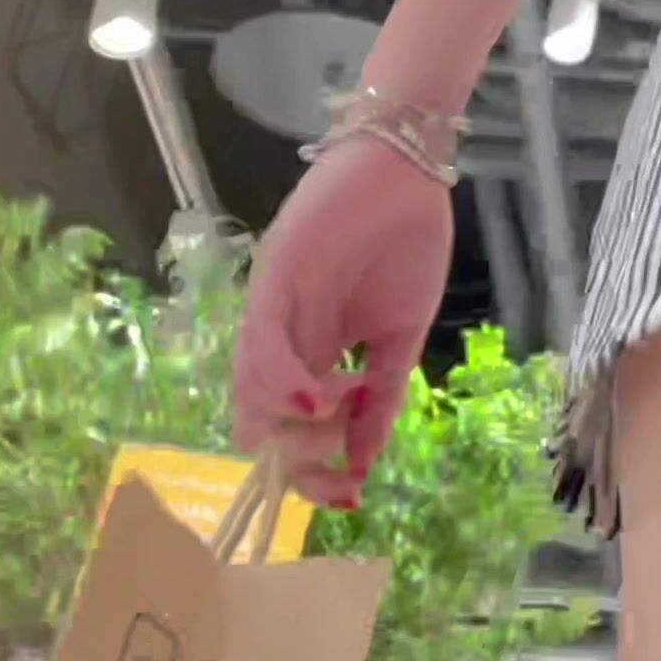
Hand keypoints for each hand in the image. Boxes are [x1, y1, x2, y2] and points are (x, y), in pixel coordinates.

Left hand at [234, 134, 453, 505]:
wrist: (410, 167)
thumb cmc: (410, 242)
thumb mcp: (403, 335)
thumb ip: (382, 396)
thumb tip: (365, 463)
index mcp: (313, 353)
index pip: (291, 429)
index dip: (312, 470)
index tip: (348, 494)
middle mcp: (283, 338)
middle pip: (260, 422)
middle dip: (295, 464)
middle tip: (337, 477)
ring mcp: (273, 309)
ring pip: (250, 392)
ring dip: (288, 429)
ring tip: (335, 430)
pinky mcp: (271, 279)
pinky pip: (260, 345)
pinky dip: (282, 383)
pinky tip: (318, 400)